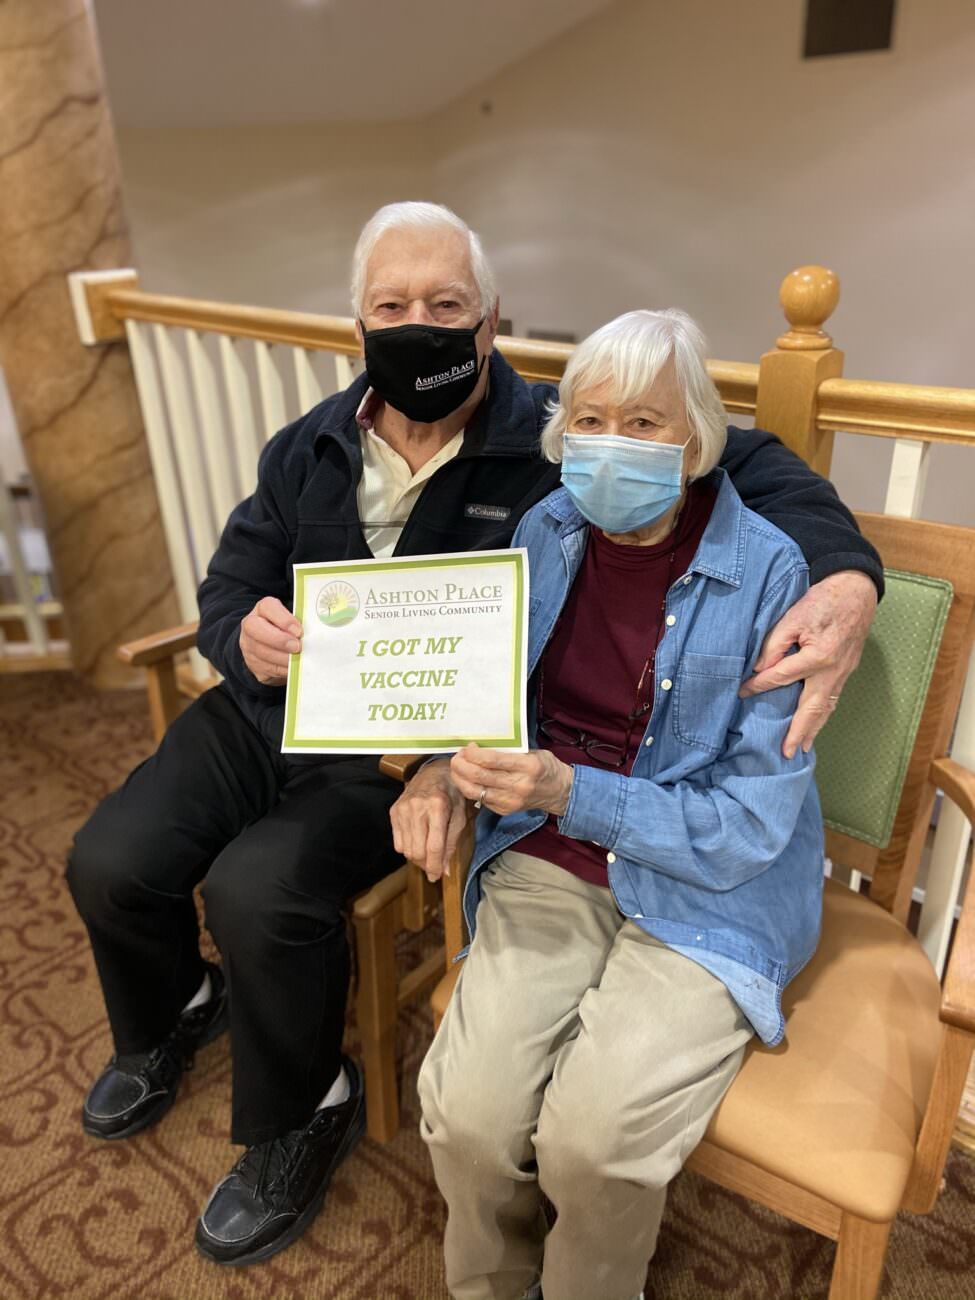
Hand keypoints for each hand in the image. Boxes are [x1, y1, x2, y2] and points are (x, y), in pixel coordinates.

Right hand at [239, 596, 301, 684]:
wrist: (274, 648)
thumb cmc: (288, 630)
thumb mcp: (293, 621)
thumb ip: (299, 623)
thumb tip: (314, 632)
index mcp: (262, 609)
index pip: (267, 607)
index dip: (283, 619)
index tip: (299, 630)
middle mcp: (251, 626)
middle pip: (257, 630)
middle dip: (279, 640)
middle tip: (297, 647)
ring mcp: (249, 646)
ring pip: (262, 652)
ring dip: (283, 658)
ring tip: (299, 659)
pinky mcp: (253, 665)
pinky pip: (267, 669)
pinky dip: (283, 670)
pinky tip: (294, 668)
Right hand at [390, 759, 469, 881]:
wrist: (435, 772)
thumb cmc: (452, 794)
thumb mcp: (460, 816)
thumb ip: (451, 843)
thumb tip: (444, 871)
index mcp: (437, 807)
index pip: (433, 846)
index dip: (435, 866)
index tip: (437, 877)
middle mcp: (417, 807)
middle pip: (417, 851)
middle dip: (426, 864)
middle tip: (434, 866)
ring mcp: (403, 808)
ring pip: (406, 849)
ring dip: (417, 858)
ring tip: (428, 854)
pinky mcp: (394, 811)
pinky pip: (398, 842)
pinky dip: (408, 848)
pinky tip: (418, 841)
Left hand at [450, 744, 573, 816]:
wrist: (559, 792)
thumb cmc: (544, 767)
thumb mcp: (533, 752)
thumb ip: (509, 750)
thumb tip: (480, 745)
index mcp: (527, 766)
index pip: (492, 760)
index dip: (473, 754)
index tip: (467, 747)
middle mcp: (519, 786)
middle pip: (479, 776)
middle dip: (461, 765)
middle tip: (457, 757)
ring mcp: (511, 801)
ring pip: (475, 791)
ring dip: (460, 778)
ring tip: (457, 768)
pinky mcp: (505, 810)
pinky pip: (481, 799)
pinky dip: (470, 788)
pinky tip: (467, 779)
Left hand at [740, 570, 877, 757]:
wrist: (856, 590)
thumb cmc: (823, 600)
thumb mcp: (792, 617)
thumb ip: (774, 645)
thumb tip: (760, 670)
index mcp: (817, 657)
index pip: (780, 677)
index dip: (758, 686)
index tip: (742, 693)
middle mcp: (832, 671)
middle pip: (812, 709)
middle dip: (798, 732)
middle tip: (787, 753)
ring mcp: (843, 673)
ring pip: (826, 707)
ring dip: (813, 729)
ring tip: (801, 747)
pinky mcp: (847, 670)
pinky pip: (833, 698)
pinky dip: (823, 715)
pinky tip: (816, 724)